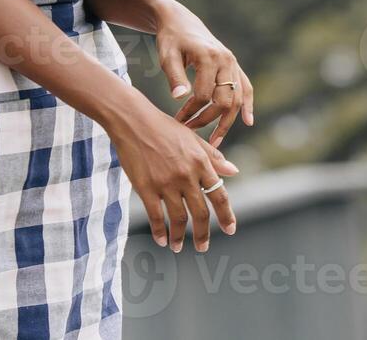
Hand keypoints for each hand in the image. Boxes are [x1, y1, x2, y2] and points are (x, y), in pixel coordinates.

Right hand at [109, 90, 239, 253]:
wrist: (132, 120)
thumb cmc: (163, 127)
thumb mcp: (192, 138)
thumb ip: (213, 157)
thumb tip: (234, 171)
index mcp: (201, 162)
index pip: (219, 195)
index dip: (226, 216)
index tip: (230, 230)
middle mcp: (186, 175)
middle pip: (200, 213)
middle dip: (203, 234)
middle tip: (203, 247)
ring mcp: (166, 183)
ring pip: (178, 218)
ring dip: (179, 237)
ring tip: (178, 247)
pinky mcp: (146, 187)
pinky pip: (156, 216)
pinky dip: (160, 231)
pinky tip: (161, 240)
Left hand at [153, 1, 254, 147]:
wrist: (181, 21)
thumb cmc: (171, 39)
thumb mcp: (166, 55)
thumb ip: (174, 76)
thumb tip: (180, 98)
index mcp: (208, 57)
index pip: (205, 94)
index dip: (192, 111)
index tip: (179, 121)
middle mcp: (226, 60)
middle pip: (224, 99)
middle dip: (208, 120)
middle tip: (191, 131)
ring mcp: (233, 63)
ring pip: (236, 98)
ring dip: (227, 121)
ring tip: (215, 141)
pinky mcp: (234, 66)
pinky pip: (246, 87)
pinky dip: (248, 105)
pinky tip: (248, 121)